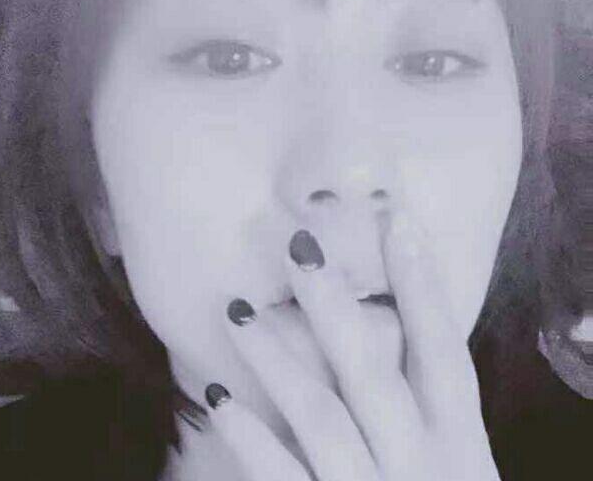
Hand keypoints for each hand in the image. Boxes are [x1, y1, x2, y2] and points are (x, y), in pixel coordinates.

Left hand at [205, 213, 499, 480]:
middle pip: (372, 370)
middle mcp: (419, 463)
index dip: (424, 285)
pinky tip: (218, 398)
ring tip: (237, 309)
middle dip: (334, 305)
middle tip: (297, 246)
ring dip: (276, 359)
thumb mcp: (457, 464)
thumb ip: (426, 407)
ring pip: (320, 415)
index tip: (398, 222)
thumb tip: (387, 328)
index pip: (444, 350)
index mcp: (459, 443)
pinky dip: (252, 438)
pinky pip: (284, 478)